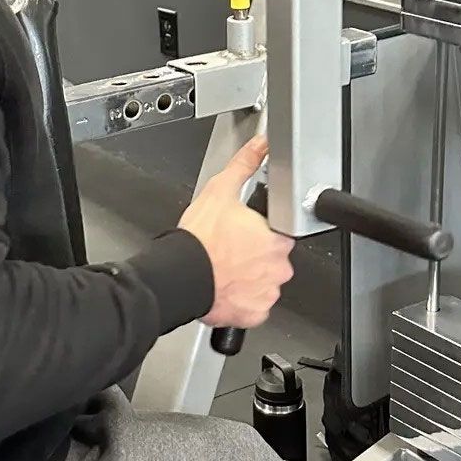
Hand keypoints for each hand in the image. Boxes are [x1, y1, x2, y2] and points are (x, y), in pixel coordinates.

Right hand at [178, 135, 294, 330]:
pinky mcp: (254, 314)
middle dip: (256, 257)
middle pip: (274, 261)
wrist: (180, 275)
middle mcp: (277, 269)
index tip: (245, 235)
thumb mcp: (221, 190)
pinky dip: (243, 300)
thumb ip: (245, 165)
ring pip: (265, 283)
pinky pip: (254, 306)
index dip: (262, 233)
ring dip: (250, 278)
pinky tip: (226, 287)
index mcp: (276, 240)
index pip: (281, 235)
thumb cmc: (199, 239)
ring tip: (226, 269)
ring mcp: (267, 293)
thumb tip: (261, 145)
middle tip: (232, 251)